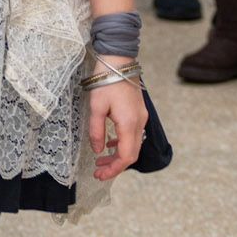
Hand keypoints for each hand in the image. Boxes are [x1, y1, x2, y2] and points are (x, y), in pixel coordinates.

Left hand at [86, 61, 147, 180]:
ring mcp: (141, 118)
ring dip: (118, 155)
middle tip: (98, 172)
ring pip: (132, 145)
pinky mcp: (138, 113)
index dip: (114, 169)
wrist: (119, 62)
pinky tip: (110, 144)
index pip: (126, 156)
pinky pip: (132, 135)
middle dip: (115, 166)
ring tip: (100, 161)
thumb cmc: (106, 82)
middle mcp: (139, 123)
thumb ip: (96, 131)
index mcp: (129, 124)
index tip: (100, 175)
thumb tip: (98, 150)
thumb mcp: (96, 107)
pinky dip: (122, 144)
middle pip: (131, 154)